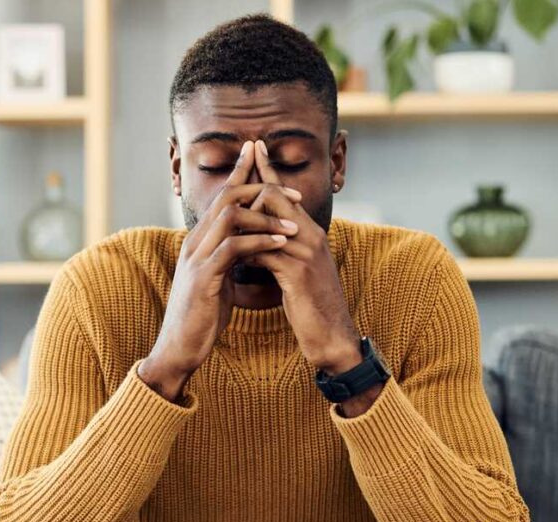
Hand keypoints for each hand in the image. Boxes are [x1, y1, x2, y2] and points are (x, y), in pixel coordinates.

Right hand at [139, 140, 301, 400]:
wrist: (180, 348)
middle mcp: (194, 243)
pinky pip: (233, 248)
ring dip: (265, 216)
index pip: (220, 197)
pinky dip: (259, 242)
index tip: (263, 159)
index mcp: (199, 241)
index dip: (241, 174)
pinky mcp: (203, 277)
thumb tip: (246, 247)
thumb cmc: (201, 317)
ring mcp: (196, 258)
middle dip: (260, 187)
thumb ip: (227, 259)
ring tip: (293, 224)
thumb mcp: (216, 280)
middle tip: (293, 192)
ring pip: (230, 217)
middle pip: (225, 196)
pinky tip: (280, 243)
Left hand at [243, 139, 361, 374]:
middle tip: (235, 181)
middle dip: (251, 188)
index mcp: (309, 233)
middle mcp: (311, 236)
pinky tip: (234, 257)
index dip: (269, 170)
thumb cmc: (312, 306)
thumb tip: (256, 240)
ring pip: (268, 220)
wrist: (332, 337)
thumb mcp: (295, 273)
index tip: (253, 148)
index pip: (286, 193)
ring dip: (243, 220)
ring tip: (225, 220)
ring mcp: (306, 253)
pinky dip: (247, 251)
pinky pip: (265, 252)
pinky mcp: (299, 274)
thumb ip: (280, 251)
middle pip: (276, 195)